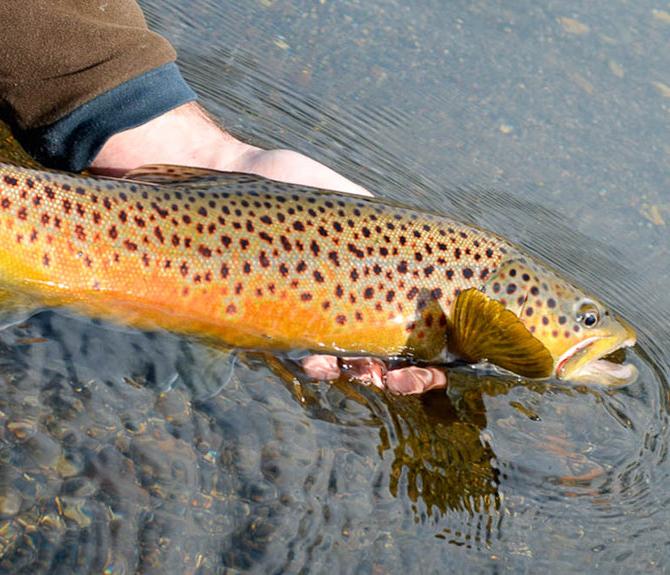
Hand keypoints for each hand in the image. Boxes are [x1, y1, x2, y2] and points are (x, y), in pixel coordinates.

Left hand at [91, 101, 444, 393]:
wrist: (225, 177)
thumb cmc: (287, 184)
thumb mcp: (344, 199)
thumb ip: (378, 224)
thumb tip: (425, 252)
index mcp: (365, 278)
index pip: (407, 322)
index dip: (430, 350)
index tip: (444, 362)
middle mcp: (339, 302)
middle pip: (380, 352)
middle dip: (400, 376)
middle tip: (405, 379)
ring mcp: (305, 315)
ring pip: (342, 362)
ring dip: (359, 375)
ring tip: (365, 372)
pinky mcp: (268, 321)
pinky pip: (296, 354)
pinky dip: (315, 364)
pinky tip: (321, 363)